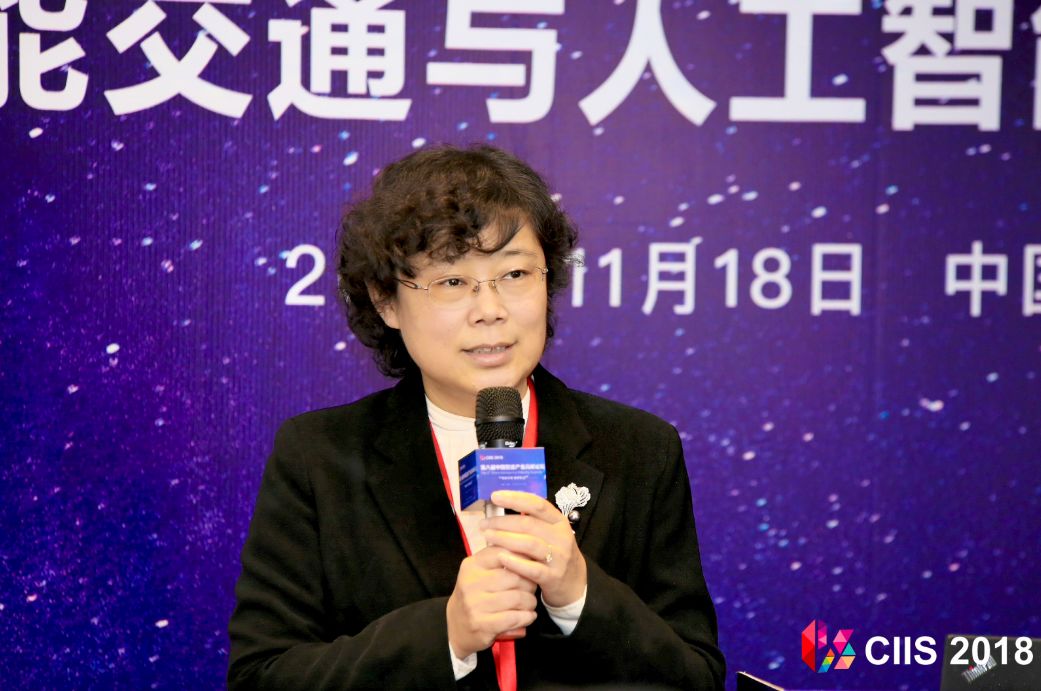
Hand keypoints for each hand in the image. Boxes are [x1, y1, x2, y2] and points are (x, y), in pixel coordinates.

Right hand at [446, 546, 537, 659]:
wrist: (456, 625)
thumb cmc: (476, 594)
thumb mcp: (480, 571)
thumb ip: (500, 558)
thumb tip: (529, 549)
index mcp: (472, 565)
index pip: (504, 553)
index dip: (523, 559)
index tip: (532, 566)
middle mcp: (470, 583)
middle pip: (514, 577)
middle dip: (530, 583)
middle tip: (532, 588)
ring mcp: (474, 605)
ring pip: (517, 598)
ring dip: (530, 602)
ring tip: (530, 603)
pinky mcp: (481, 625)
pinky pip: (514, 618)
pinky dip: (527, 617)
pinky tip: (528, 616)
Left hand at [480, 490, 586, 607]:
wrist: (574, 583)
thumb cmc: (554, 553)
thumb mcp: (550, 533)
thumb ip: (532, 521)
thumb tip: (503, 504)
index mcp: (558, 521)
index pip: (537, 504)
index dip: (515, 498)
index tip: (495, 496)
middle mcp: (561, 537)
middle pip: (529, 524)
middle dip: (502, 522)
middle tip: (484, 524)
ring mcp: (558, 557)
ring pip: (529, 544)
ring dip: (505, 539)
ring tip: (487, 537)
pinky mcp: (553, 577)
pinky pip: (532, 569)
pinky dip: (515, 562)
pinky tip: (501, 557)